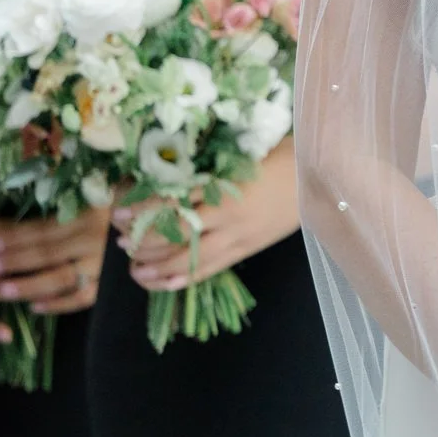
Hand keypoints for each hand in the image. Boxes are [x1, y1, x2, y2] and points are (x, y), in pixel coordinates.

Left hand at [114, 151, 297, 289]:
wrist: (318, 173)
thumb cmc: (279, 153)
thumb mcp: (239, 153)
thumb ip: (207, 167)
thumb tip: (168, 175)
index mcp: (223, 185)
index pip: (172, 202)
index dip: (143, 209)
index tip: (119, 211)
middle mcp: (227, 214)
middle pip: (177, 234)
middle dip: (145, 240)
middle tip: (120, 243)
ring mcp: (238, 235)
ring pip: (191, 258)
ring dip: (160, 266)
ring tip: (134, 271)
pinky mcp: (248, 247)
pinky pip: (212, 267)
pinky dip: (186, 277)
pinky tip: (166, 283)